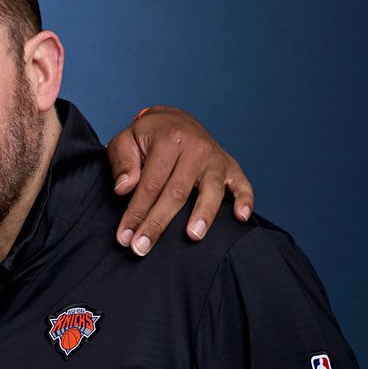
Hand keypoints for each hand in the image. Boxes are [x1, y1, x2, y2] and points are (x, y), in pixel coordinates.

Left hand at [107, 105, 253, 255]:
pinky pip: (242, 185)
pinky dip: (245, 201)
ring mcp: (215, 158)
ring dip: (203, 215)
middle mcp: (195, 148)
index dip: (136, 213)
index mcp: (168, 140)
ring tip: (193, 236)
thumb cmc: (146, 136)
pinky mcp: (231, 167)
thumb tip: (124, 188)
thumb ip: (122, 163)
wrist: (174, 119)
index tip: (124, 237)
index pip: (150, 184)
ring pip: (210, 191)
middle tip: (141, 248)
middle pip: (177, 192)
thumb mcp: (124, 141)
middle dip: (158, 223)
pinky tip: (241, 218)